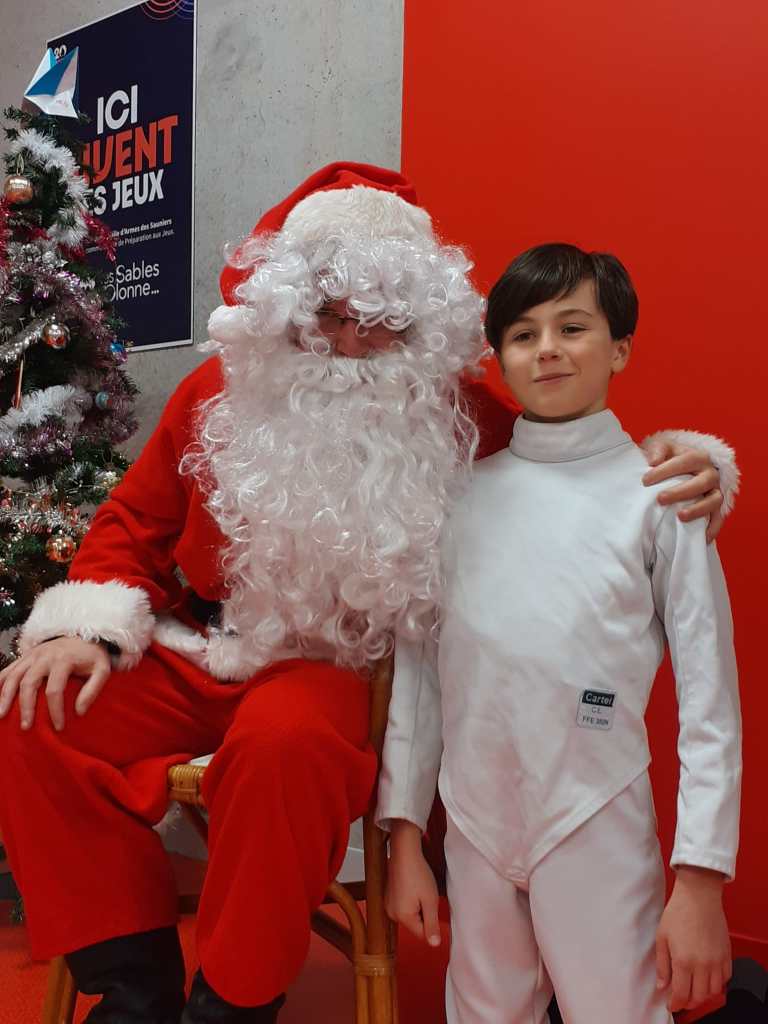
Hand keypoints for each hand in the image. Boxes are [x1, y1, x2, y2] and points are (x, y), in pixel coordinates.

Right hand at [0, 636, 110, 731]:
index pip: (55, 689)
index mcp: (63, 660)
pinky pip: (8, 669)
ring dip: (5, 696)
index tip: (59, 727)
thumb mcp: (102, 669)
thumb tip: (79, 711)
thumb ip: (93, 689)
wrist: (82, 634)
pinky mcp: (25, 656)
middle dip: (26, 706)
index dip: (55, 710)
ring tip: (1, 715)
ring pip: (13, 675)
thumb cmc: (92, 656)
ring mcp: (32, 655)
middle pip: (29, 682)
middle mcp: (44, 656)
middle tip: (26, 726)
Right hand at [386, 820, 441, 946]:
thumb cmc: (418, 873)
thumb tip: (434, 944)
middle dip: (425, 914)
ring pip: (409, 915)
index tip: (435, 907)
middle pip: (415, 925)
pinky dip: (410, 901)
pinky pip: (403, 906)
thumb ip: (432, 925)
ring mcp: (388, 905)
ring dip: (418, 907)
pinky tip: (413, 887)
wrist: (404, 851)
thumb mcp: (430, 900)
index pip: (422, 935)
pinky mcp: (388, 897)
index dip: (433, 923)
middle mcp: (392, 914)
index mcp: (403, 917)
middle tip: (428, 896)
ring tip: (420, 889)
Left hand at [642, 439, 723, 541]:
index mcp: (698, 457)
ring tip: (680, 516)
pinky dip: (712, 529)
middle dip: (681, 492)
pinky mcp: (717, 508)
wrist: (685, 468)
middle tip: (660, 498)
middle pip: (701, 482)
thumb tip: (653, 461)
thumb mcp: (664, 448)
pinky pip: (719, 519)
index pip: (686, 461)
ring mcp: (716, 491)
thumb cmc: (671, 458)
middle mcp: (711, 474)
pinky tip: (701, 537)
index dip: (666, 470)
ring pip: (714, 500)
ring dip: (698, 509)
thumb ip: (659, 450)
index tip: (645, 480)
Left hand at [655, 866, 730, 1012]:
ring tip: (693, 990)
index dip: (675, 1004)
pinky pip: (726, 979)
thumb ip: (662, 964)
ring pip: (713, 991)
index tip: (671, 1005)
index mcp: (683, 961)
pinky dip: (717, 984)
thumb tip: (662, 985)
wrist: (699, 896)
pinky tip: (708, 978)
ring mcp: (717, 960)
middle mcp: (703, 964)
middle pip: (698, 997)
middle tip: (681, 999)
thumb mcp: (662, 937)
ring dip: (703, 995)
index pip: (681, 994)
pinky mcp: (726, 955)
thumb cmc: (678, 912)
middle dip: (688, 1002)